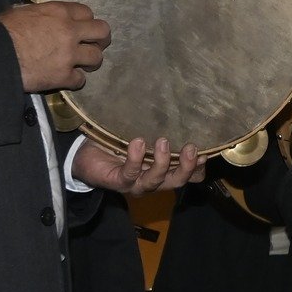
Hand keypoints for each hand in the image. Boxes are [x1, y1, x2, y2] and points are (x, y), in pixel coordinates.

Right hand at [0, 1, 110, 91]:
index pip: (87, 12)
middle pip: (102, 32)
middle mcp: (70, 31)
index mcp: (59, 12)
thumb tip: (40, 17)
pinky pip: (80, 80)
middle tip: (93, 45)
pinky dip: (74, 80)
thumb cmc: (3, 31)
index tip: (82, 28)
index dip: (86, 21)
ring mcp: (69, 55)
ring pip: (97, 58)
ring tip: (83, 64)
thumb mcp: (22, 11)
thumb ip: (40, 13)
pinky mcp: (63, 76)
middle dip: (100, 39)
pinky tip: (67, 79)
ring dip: (91, 61)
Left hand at [74, 137, 203, 194]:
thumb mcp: (143, 134)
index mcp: (162, 170)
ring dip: (162, 162)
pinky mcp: (118, 182)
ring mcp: (136, 184)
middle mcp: (153, 180)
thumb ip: (158, 128)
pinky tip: (138, 143)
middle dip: (186, 167)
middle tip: (191, 148)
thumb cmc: (117, 143)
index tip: (206, 152)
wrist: (85, 156)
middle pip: (176, 181)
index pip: (188, 175)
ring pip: (155, 181)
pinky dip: (135, 158)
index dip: (198, 167)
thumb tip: (178, 107)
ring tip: (163, 141)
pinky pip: (130, 173)